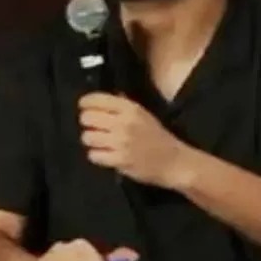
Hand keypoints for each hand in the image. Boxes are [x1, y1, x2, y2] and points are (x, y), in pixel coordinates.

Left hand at [78, 92, 193, 188]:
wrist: (175, 162)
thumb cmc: (157, 137)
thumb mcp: (143, 114)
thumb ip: (121, 105)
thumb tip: (100, 98)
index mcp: (130, 108)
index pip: (95, 99)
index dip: (85, 103)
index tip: (85, 107)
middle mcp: (124, 123)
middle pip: (86, 118)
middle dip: (87, 123)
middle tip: (94, 128)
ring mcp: (121, 142)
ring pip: (87, 137)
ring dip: (91, 141)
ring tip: (101, 143)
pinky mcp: (119, 160)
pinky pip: (93, 155)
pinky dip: (96, 156)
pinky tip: (105, 155)